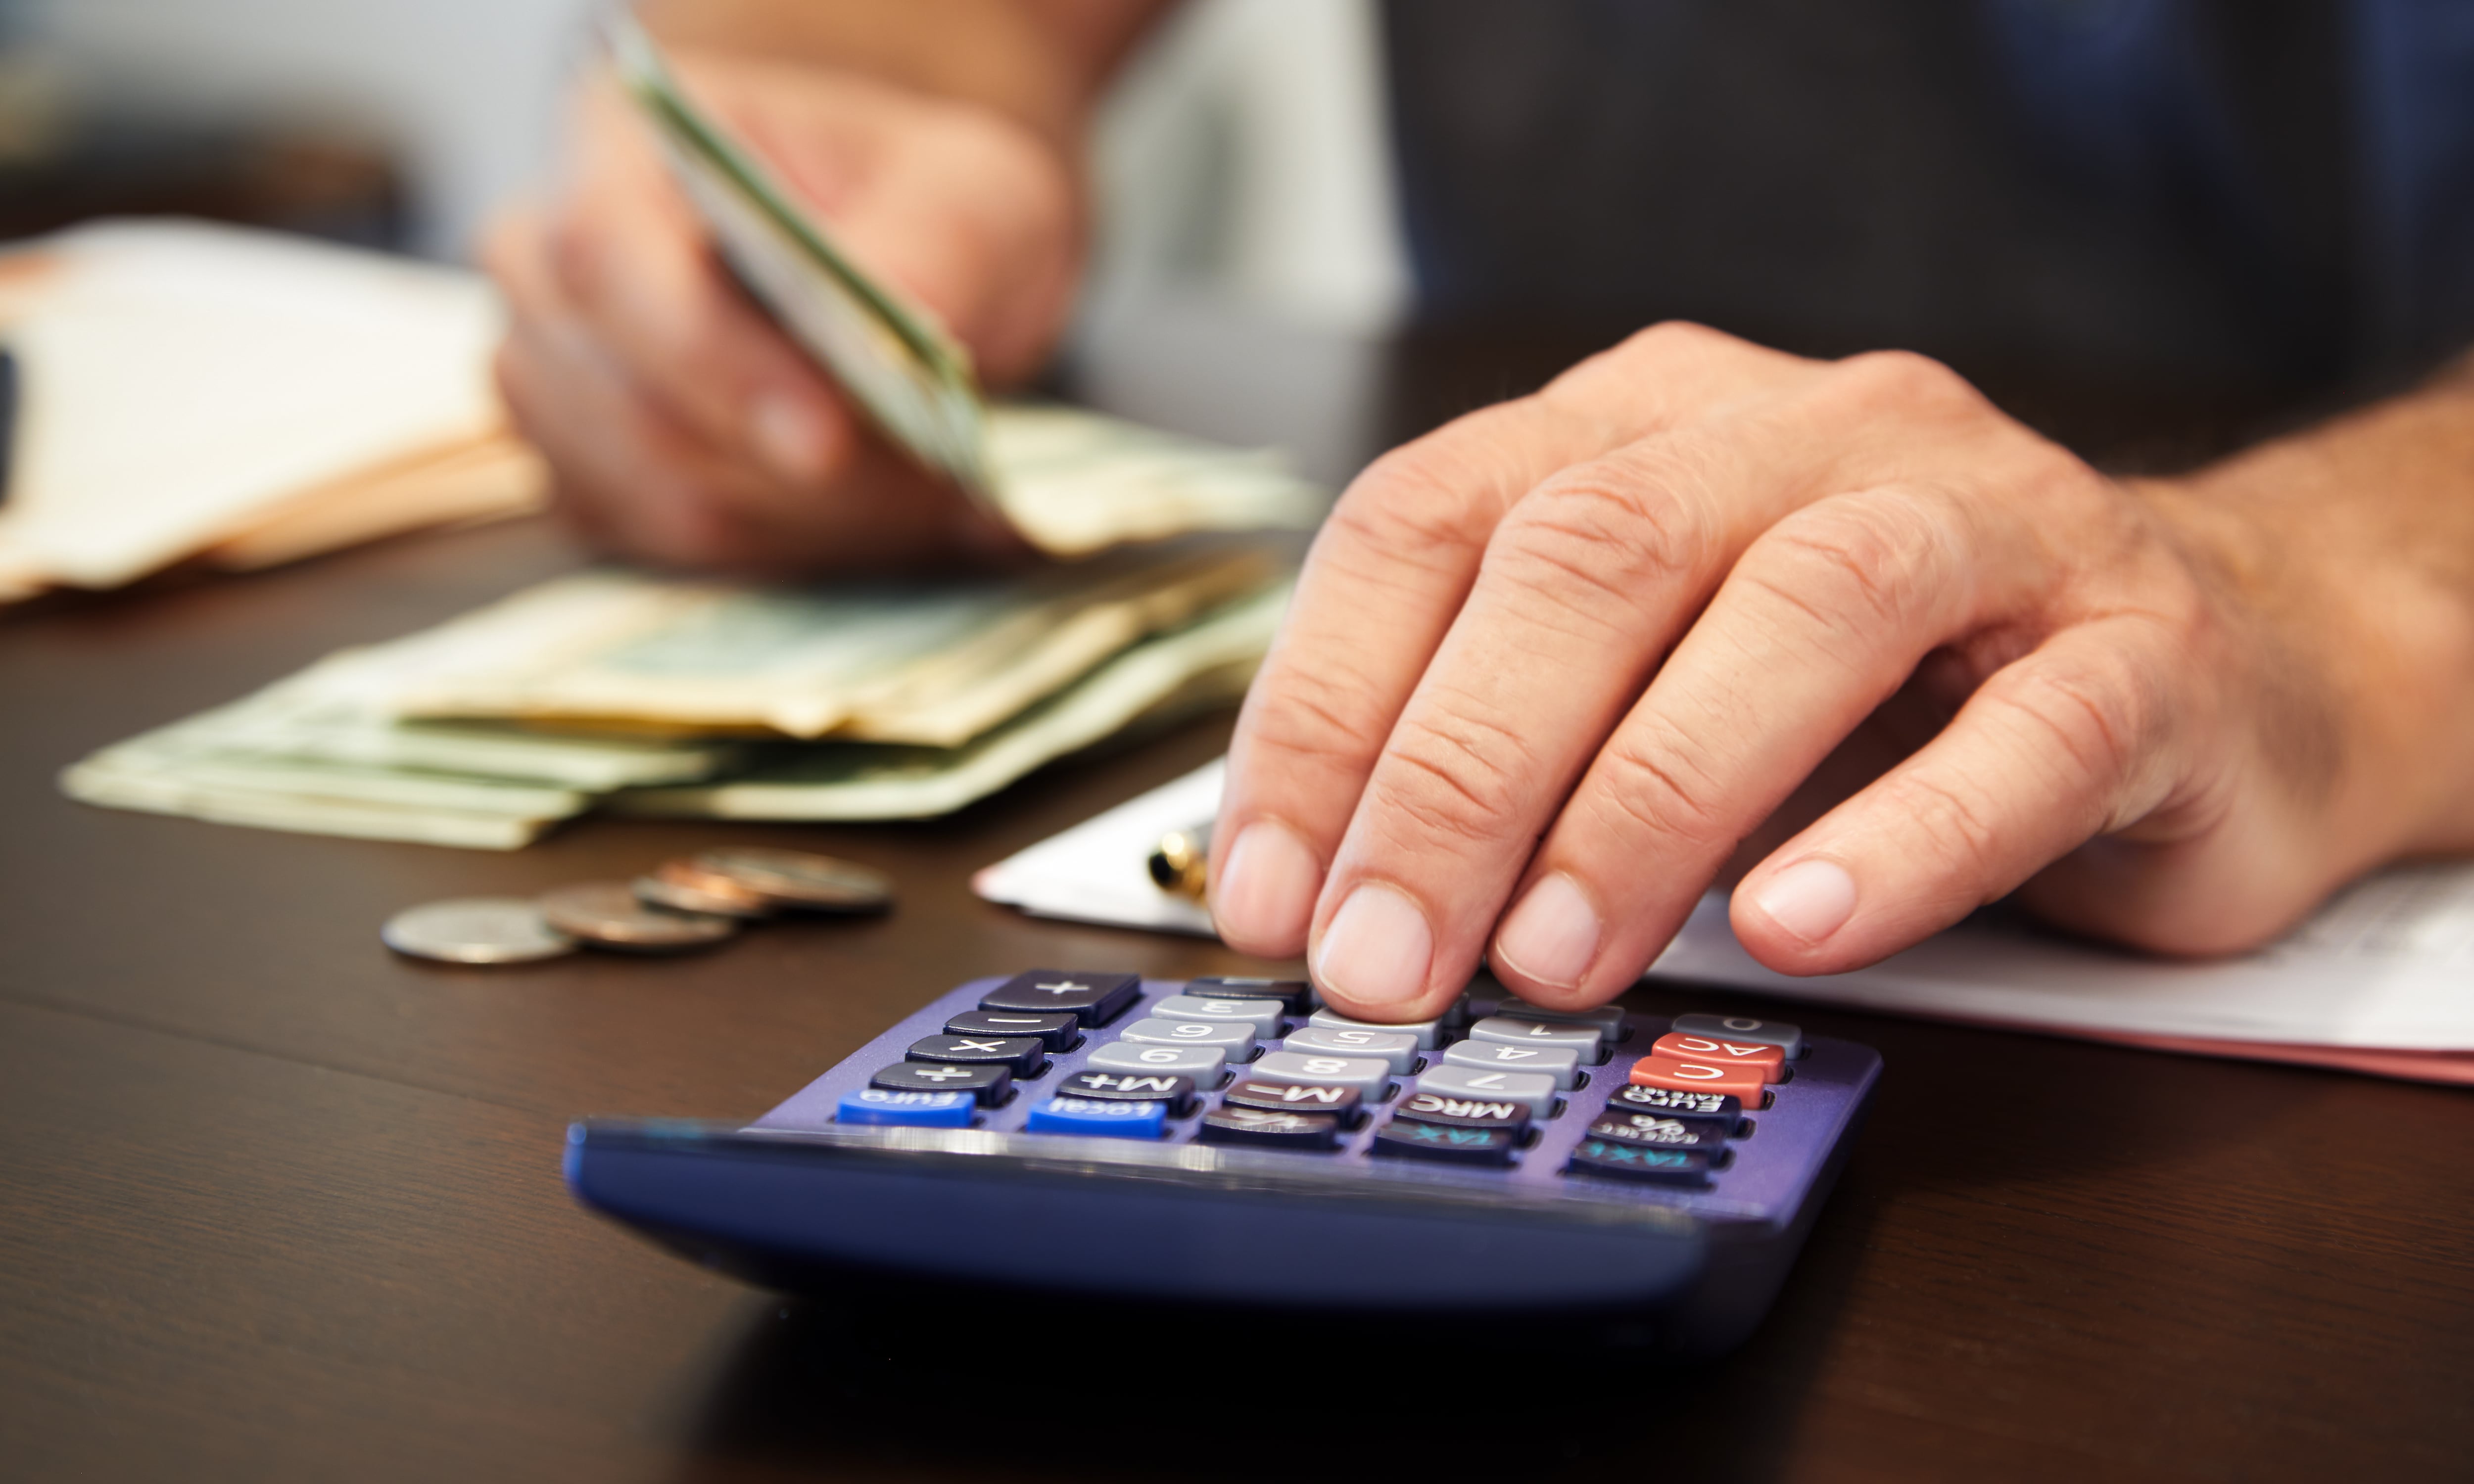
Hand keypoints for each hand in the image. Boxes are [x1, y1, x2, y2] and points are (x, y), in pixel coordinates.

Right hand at [483, 51, 1082, 574]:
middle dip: (787, 469)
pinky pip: (676, 554)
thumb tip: (892, 314)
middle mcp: (552, 264)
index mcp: (623, 143)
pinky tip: (898, 527)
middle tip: (935, 487)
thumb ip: (934, 243)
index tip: (827, 440)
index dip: (710, 360)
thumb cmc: (927, 209)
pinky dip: (797, 554)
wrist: (922, 273)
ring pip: (656, 495)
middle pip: (625, 401)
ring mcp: (556, 382)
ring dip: (809, 519)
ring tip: (940, 502)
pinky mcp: (594, 482)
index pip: (608, 257)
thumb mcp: (973, 191)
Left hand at [1210, 323, 2451, 1019]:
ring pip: (1803, 607)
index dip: (1329, 708)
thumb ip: (1516, 746)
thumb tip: (1332, 896)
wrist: (2210, 670)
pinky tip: (1799, 931)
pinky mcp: (2145, 644)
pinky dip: (1903, 838)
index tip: (1275, 893)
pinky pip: (2029, 733)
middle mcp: (1808, 429)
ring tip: (1560, 959)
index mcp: (1650, 421)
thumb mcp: (1658, 683)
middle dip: (1462, 771)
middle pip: (1593, 553)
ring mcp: (1993, 519)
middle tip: (1390, 958)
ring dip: (1652, 796)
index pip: (1430, 518)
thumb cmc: (1886, 695)